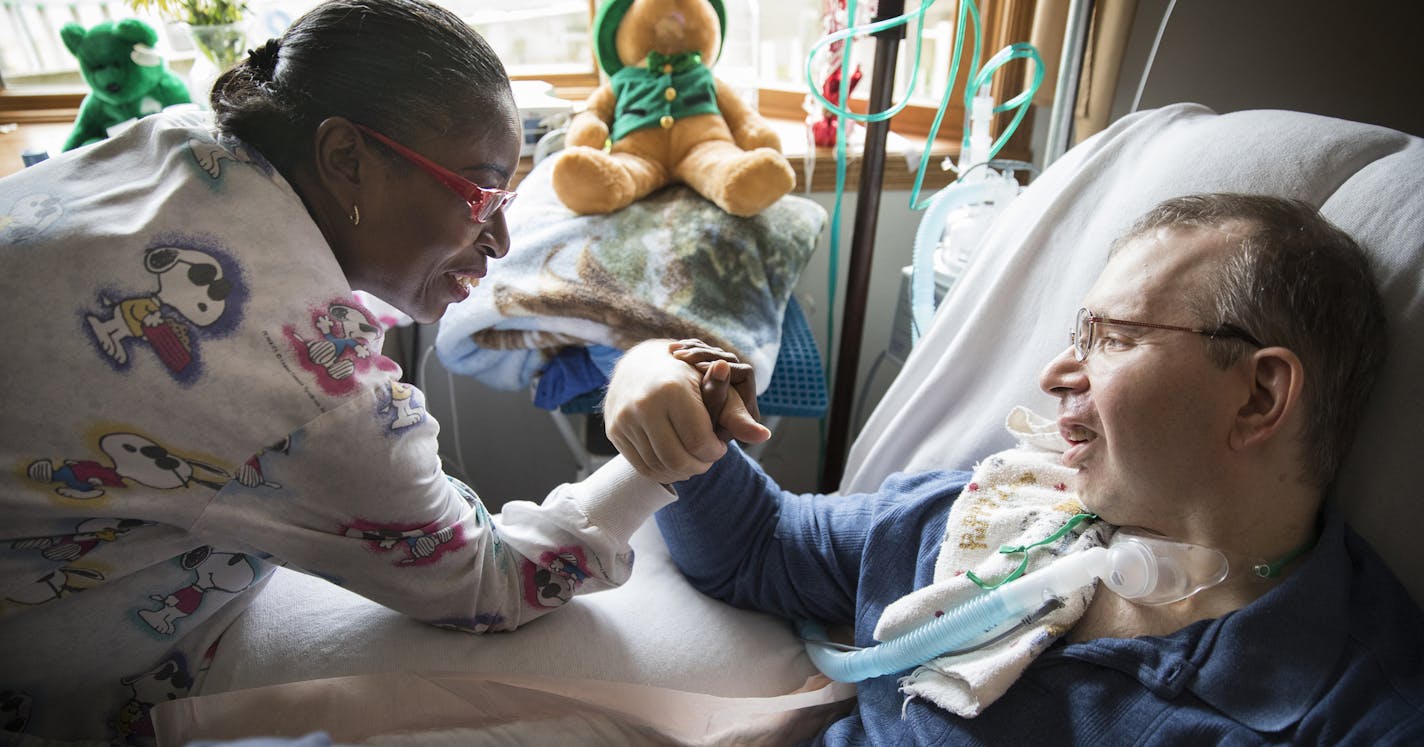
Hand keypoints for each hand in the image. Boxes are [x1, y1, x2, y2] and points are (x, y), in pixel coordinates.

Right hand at [605, 339, 769, 483]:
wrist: (639, 364)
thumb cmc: (684, 375)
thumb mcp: (712, 387)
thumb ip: (736, 413)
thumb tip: (763, 435)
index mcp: (672, 390)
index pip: (700, 443)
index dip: (714, 452)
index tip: (718, 446)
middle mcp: (644, 404)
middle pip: (677, 460)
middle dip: (698, 466)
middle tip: (706, 459)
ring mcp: (625, 419)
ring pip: (659, 467)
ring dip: (680, 471)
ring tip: (691, 460)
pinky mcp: (614, 431)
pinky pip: (642, 466)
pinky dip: (661, 471)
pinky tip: (674, 463)